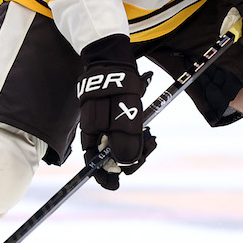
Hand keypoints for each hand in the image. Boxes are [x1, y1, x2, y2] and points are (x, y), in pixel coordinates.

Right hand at [77, 34, 156, 189]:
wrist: (115, 58)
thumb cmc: (118, 85)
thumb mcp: (124, 114)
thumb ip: (125, 141)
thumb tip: (125, 166)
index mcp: (90, 134)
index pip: (93, 163)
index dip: (104, 176)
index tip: (115, 184)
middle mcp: (95, 132)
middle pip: (110, 158)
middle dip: (130, 159)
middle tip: (150, 144)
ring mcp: (104, 124)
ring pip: (120, 146)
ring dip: (138, 147)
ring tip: (152, 137)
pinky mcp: (113, 116)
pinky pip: (124, 134)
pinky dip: (137, 135)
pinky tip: (147, 128)